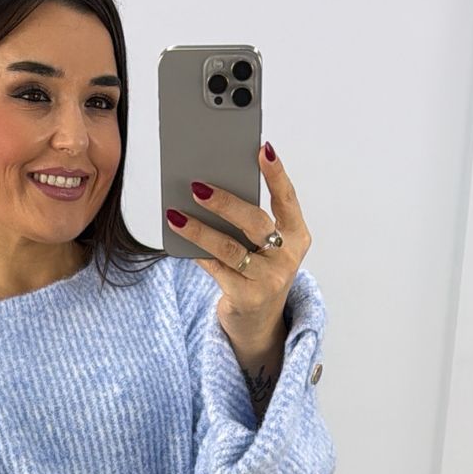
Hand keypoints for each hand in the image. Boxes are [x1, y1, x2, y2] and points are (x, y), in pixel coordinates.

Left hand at [168, 143, 311, 352]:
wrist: (258, 323)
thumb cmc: (257, 272)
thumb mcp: (264, 247)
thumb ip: (249, 223)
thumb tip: (209, 191)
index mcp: (296, 237)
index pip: (287, 200)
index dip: (276, 174)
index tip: (263, 150)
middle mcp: (287, 258)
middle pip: (255, 223)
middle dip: (226, 203)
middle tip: (198, 187)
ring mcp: (269, 281)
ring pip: (230, 249)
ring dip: (200, 229)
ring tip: (176, 214)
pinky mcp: (247, 298)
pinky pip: (216, 269)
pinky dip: (196, 252)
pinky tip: (179, 238)